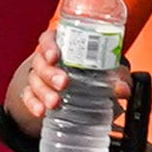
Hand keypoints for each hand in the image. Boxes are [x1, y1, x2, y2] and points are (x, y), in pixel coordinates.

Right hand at [15, 28, 130, 132]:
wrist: (73, 86)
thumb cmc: (88, 71)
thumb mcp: (103, 71)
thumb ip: (116, 77)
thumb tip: (123, 89)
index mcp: (61, 46)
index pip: (48, 40)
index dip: (49, 46)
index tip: (55, 56)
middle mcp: (45, 59)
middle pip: (41, 62)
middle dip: (50, 73)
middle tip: (63, 83)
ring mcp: (37, 76)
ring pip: (34, 80)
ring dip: (44, 92)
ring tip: (54, 103)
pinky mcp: (33, 93)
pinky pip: (28, 97)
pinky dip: (33, 104)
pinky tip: (41, 112)